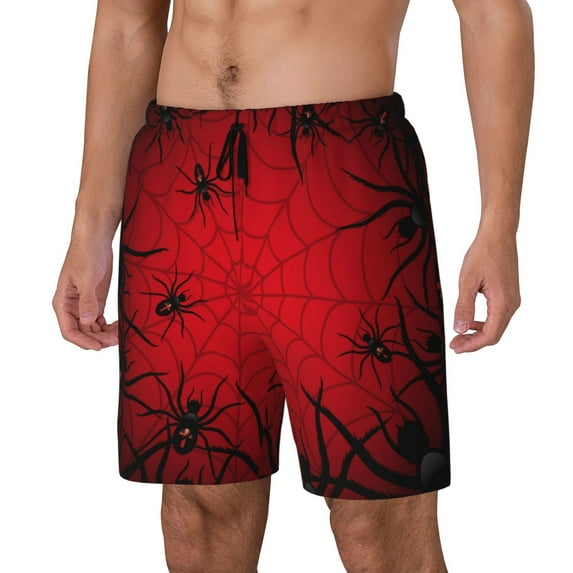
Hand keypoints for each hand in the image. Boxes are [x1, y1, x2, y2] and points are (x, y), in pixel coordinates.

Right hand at [53, 238, 118, 349]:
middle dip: (98, 339)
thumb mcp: (86, 278)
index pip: (69, 331)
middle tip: (115, 340)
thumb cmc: (85, 255)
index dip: (83, 341)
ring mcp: (84, 305)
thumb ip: (87, 301)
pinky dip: (109, 327)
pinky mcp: (96, 301)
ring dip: (105, 334)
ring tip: (120, 335)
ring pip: (92, 329)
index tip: (98, 346)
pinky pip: (100, 321)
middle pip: (83, 332)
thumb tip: (86, 321)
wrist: (95, 241)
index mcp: (63, 303)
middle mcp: (72, 307)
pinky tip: (118, 327)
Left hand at [450, 232, 520, 353]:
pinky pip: (497, 316)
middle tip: (455, 345)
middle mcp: (511, 303)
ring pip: (496, 326)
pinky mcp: (509, 294)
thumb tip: (459, 328)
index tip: (456, 348)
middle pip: (494, 334)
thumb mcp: (467, 281)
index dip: (472, 345)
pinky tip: (470, 322)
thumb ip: (463, 307)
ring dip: (477, 333)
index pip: (490, 335)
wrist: (498, 235)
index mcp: (503, 302)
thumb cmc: (484, 253)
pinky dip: (483, 323)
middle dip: (473, 342)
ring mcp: (512, 299)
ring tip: (459, 335)